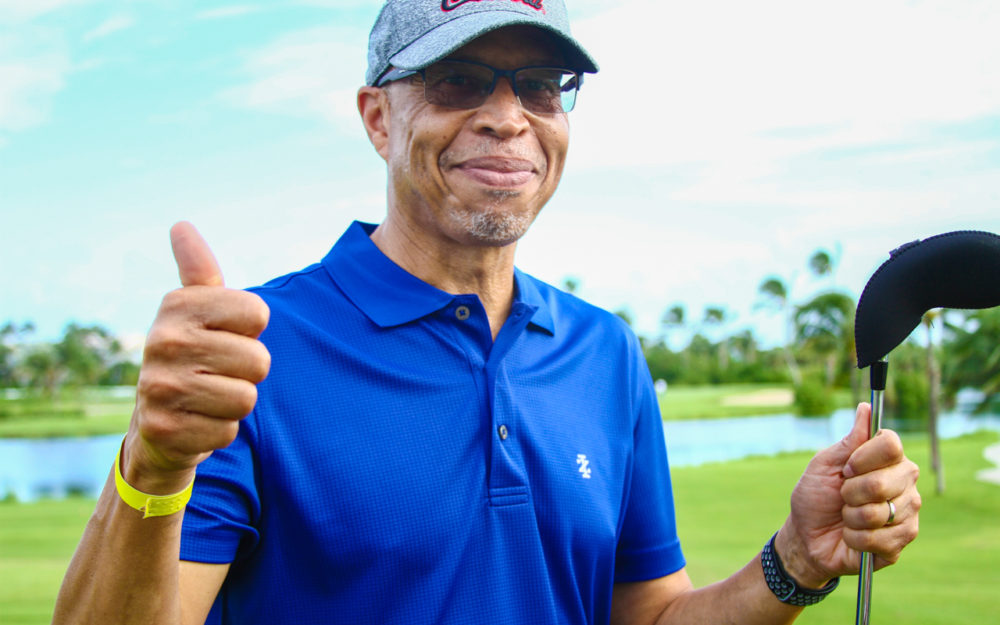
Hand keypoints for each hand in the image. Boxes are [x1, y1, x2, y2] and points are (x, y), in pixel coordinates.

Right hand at [123, 222, 270, 491]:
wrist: (157, 424)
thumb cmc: (192, 355)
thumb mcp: (194, 310)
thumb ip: (198, 269)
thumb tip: (180, 225)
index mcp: (177, 306)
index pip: (258, 313)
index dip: (251, 330)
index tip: (225, 334)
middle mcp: (163, 342)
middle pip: (258, 360)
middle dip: (248, 372)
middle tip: (218, 372)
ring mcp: (160, 387)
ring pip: (246, 398)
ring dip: (235, 402)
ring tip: (208, 396)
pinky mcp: (165, 429)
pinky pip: (228, 430)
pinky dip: (220, 430)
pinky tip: (198, 421)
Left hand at [776, 403, 920, 586]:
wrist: (808, 538)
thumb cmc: (815, 497)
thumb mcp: (824, 465)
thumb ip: (848, 442)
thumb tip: (865, 409)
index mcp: (886, 459)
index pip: (891, 444)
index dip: (863, 458)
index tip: (845, 469)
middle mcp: (904, 482)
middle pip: (884, 481)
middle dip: (851, 492)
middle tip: (842, 497)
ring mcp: (908, 512)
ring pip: (880, 512)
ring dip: (851, 517)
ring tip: (847, 518)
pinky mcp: (903, 540)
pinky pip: (880, 538)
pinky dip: (856, 538)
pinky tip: (853, 537)